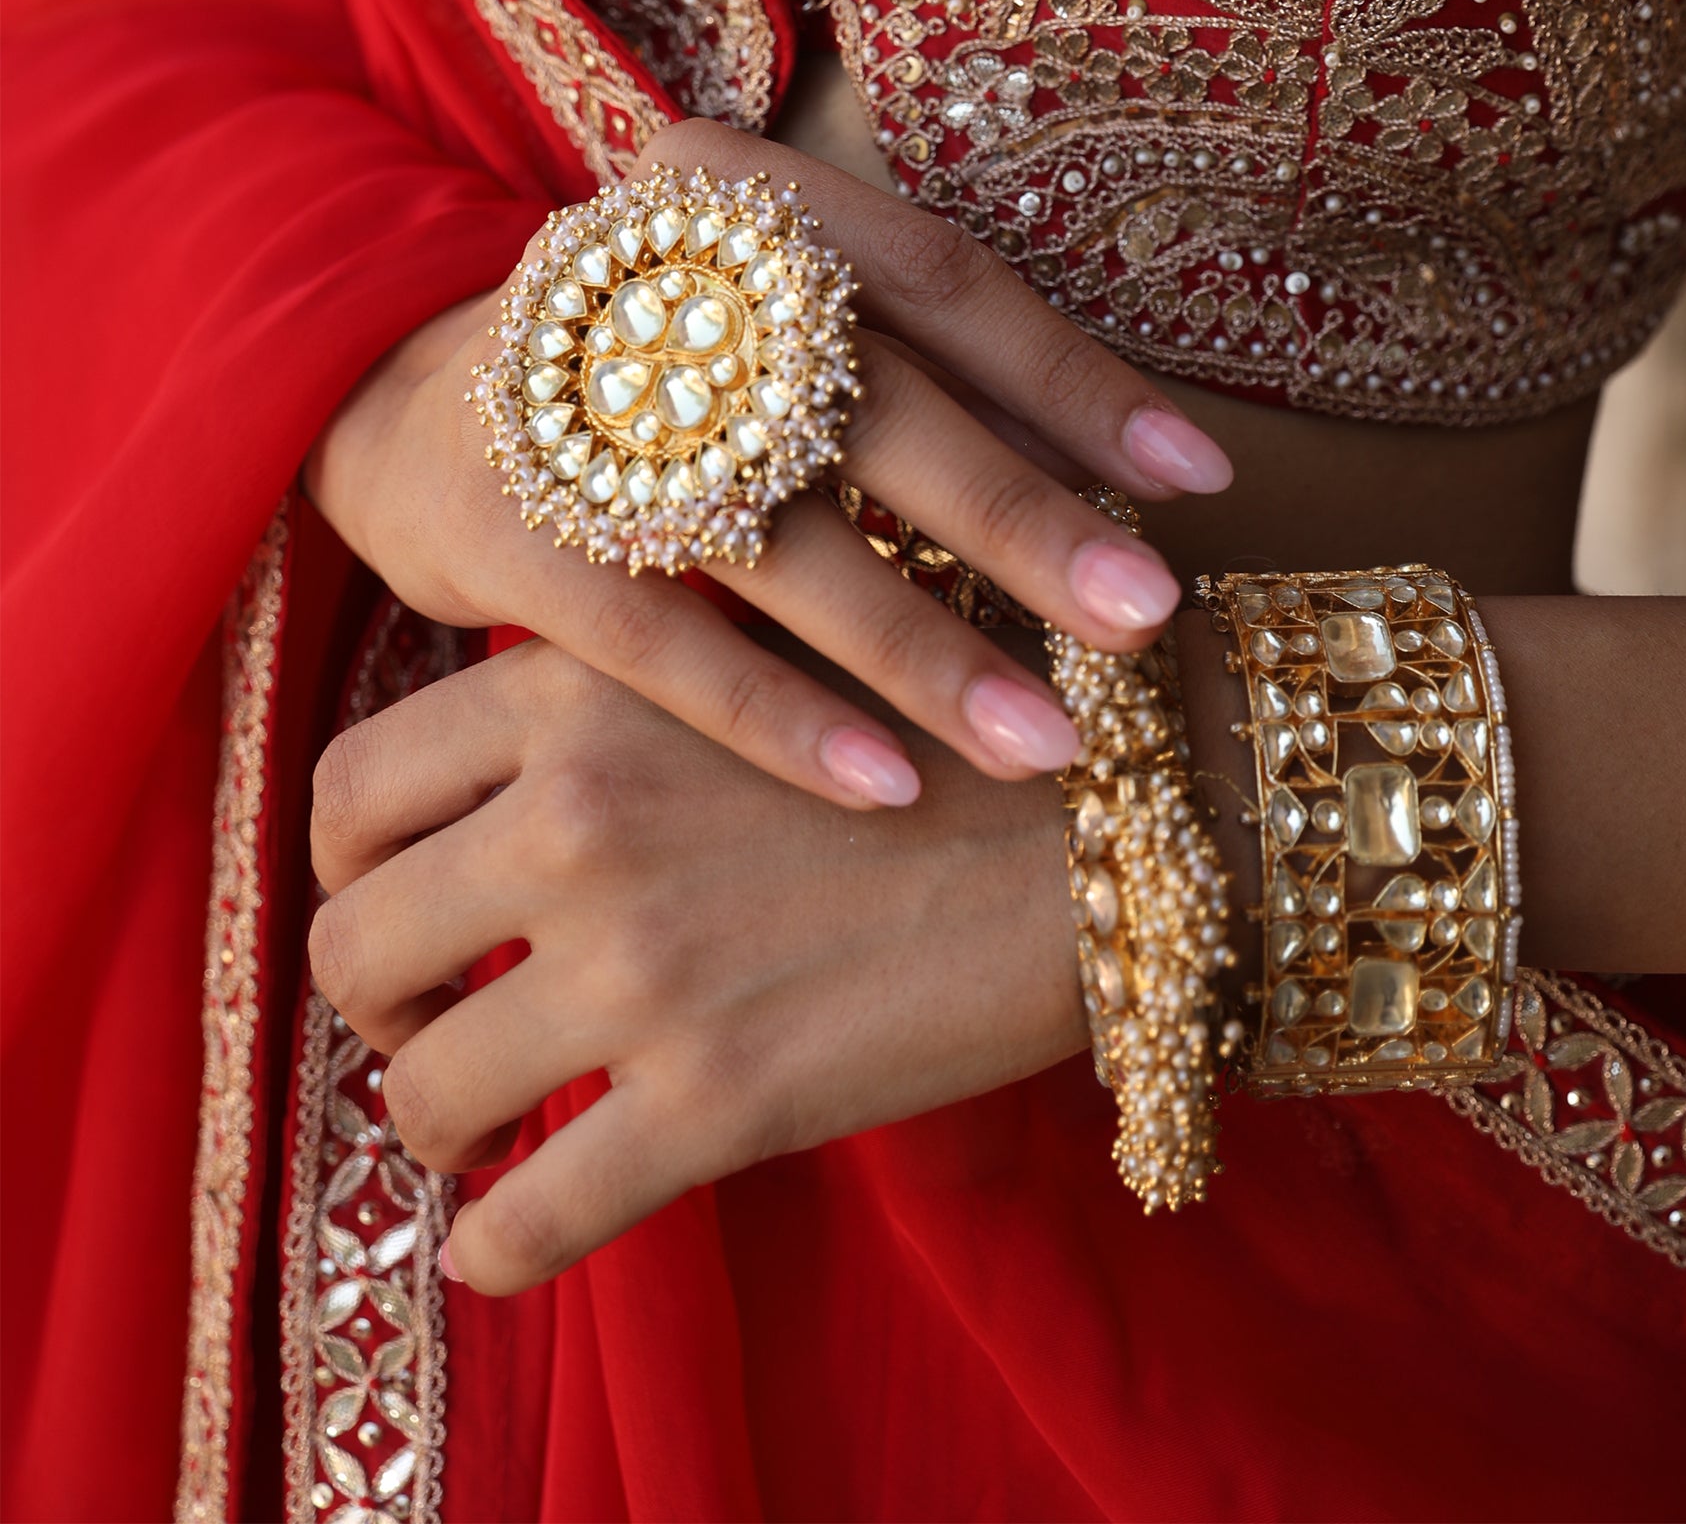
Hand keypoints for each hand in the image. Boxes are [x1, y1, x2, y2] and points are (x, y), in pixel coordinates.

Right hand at [305, 118, 1230, 811]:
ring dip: (924, 647)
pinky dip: (780, 716)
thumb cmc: (667, 375)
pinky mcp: (498, 520)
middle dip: (1023, 516)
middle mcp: (650, 270)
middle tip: (1150, 617)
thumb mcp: (777, 332)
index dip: (1071, 377)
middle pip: (869, 397)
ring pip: (778, 530)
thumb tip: (1142, 485)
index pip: (936, 275)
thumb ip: (926, 380)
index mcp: (739, 191)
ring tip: (1050, 740)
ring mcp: (562, 395)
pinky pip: (664, 635)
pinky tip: (888, 786)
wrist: (401, 407)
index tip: (1198, 481)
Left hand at [308, 637, 1085, 1293]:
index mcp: (580, 691)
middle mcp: (578, 816)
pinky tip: (512, 1243)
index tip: (414, 907)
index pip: (354, 792)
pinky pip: (524, 1223)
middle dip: (385, 1004)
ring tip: (498, 1128)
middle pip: (354, 943)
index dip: (359, 869)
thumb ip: (619, 701)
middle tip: (449, 1020)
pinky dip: (496, 1251)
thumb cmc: (947, 727)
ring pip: (420, 1091)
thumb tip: (508, 782)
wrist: (1107, 817)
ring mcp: (640, 964)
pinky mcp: (713, 1100)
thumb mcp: (753, 656)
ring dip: (441, 1126)